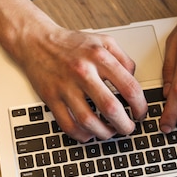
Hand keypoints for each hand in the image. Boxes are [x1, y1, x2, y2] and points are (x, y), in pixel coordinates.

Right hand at [6, 25, 147, 141]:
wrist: (36, 41)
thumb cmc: (71, 43)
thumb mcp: (104, 41)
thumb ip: (123, 59)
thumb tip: (135, 81)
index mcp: (99, 57)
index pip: (129, 88)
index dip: (140, 106)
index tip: (140, 113)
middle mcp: (83, 72)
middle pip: (110, 108)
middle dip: (125, 125)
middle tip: (128, 128)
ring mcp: (65, 87)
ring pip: (88, 121)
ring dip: (104, 133)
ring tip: (110, 132)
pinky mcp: (51, 98)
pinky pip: (68, 125)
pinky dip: (81, 135)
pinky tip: (89, 133)